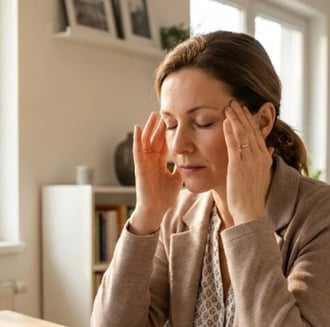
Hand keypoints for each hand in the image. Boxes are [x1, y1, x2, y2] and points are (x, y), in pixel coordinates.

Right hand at [128, 112, 182, 234]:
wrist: (156, 210)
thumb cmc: (164, 197)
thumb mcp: (177, 179)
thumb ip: (181, 169)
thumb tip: (192, 160)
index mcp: (159, 163)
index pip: (164, 144)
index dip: (168, 133)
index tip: (174, 120)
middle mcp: (151, 161)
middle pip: (155, 139)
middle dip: (159, 126)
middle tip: (163, 112)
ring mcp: (144, 163)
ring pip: (146, 141)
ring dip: (149, 128)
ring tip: (153, 115)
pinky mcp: (139, 167)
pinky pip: (137, 150)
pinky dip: (137, 139)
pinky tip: (138, 128)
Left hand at [223, 102, 273, 224]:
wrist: (251, 212)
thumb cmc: (253, 198)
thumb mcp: (262, 177)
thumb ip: (264, 162)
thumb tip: (270, 151)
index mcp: (265, 159)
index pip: (258, 135)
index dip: (251, 121)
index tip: (245, 111)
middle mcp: (259, 157)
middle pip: (251, 131)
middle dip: (243, 115)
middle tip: (235, 102)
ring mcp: (249, 161)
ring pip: (243, 134)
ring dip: (236, 118)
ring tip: (229, 106)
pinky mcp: (238, 166)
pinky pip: (234, 144)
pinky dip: (230, 131)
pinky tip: (225, 121)